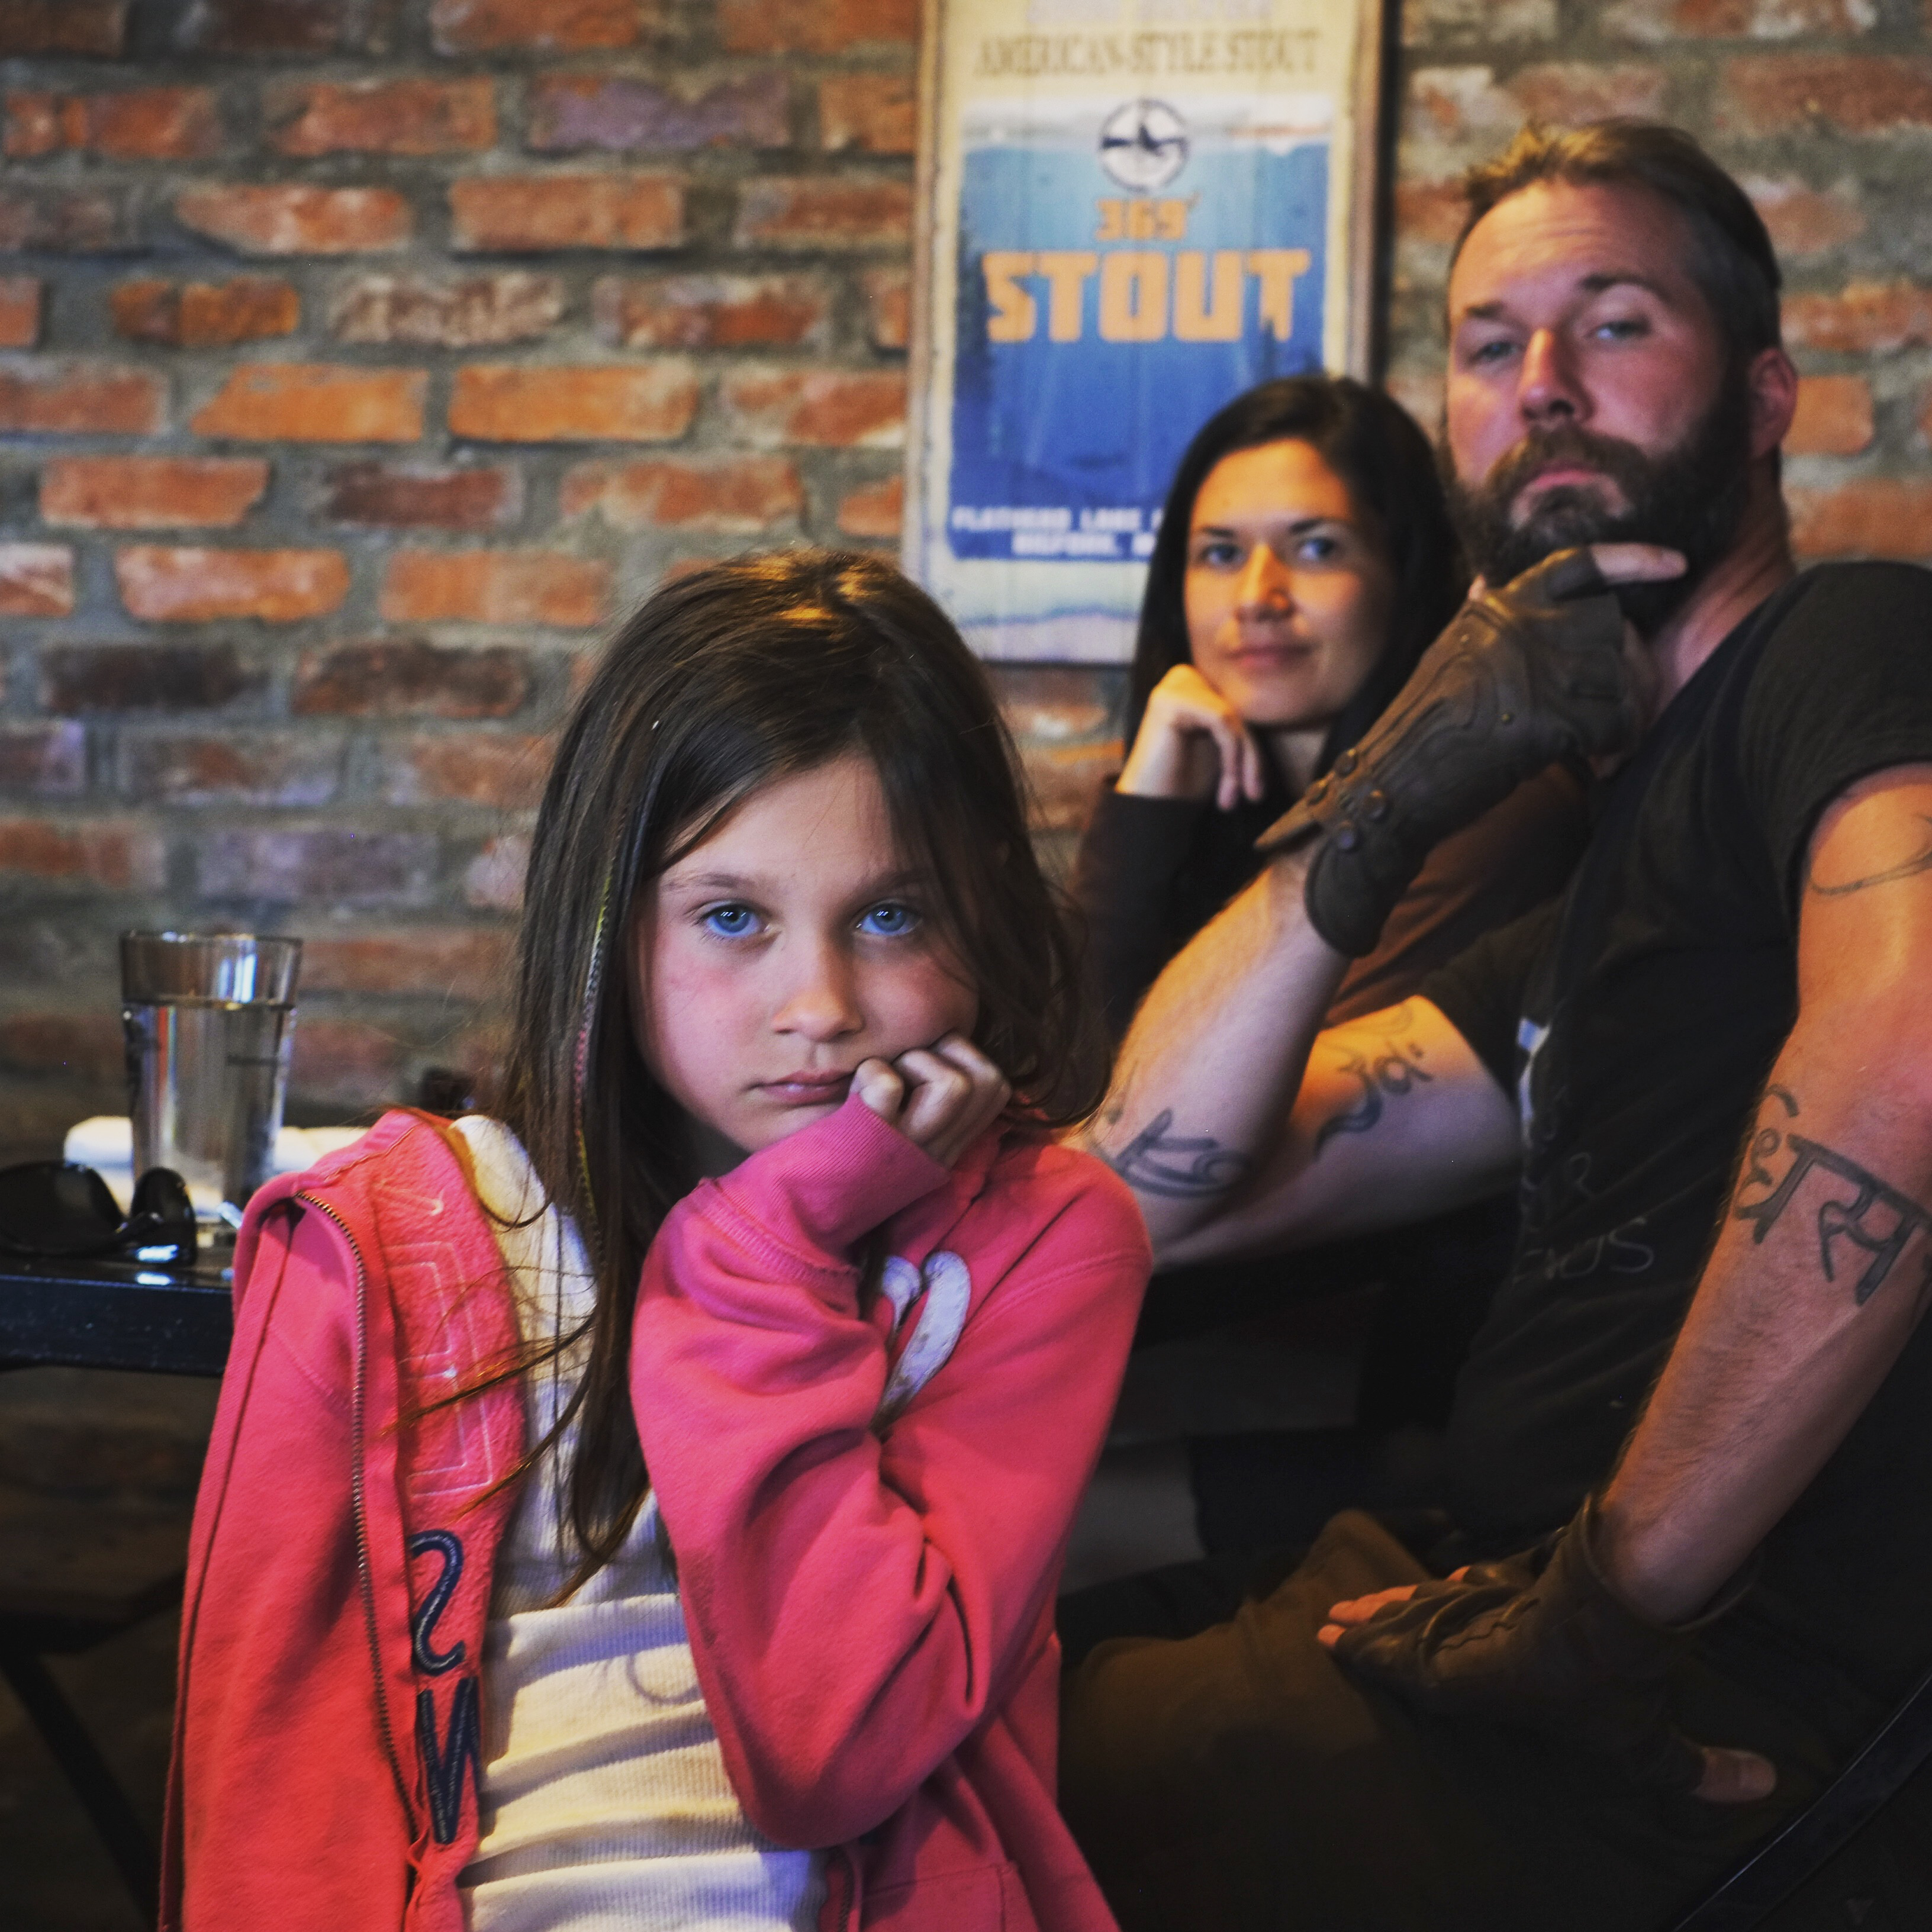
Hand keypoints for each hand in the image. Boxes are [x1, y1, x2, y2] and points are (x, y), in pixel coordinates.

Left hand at [852, 1032, 1010, 1168]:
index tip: (925, 1063)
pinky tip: (853, 1092)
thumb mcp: (898, 1130)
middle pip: (989, 1082)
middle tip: (905, 1066)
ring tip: (883, 1078)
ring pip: (954, 1085)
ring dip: (915, 1061)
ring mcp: (907, 1149)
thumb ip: (923, 1098)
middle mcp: (937, 1151)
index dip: (968, 1057)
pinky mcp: (872, 1145)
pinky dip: (869, 1073)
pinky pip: (887, 1086)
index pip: (998, 1088)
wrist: (797, 1210)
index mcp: (947, 1145)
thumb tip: (937, 1038)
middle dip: (948, 1051)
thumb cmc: (840, 1156)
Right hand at [1116, 663, 1266, 811]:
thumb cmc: (1184, 783)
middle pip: (1237, 710)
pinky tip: (1227, 790)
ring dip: (1243, 762)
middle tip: (1253, 796)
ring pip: (1233, 717)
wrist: (1150, 810)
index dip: (1252, 750)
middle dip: (1251, 757)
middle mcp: (1183, 677)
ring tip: (1235, 798)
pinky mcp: (1170, 699)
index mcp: (1196, 684)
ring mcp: (1174, 685)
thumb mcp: (1224, 749)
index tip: (1254, 791)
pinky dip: (1232, 757)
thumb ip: (1243, 728)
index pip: (1238, 709)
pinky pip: (1222, 720)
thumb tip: (1284, 705)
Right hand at [1257, 542, 1684, 956]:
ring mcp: (1527, 669)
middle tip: (1624, 710)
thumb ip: (1481, 622)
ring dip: (1625, 716)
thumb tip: (1486, 581)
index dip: (1633, 560)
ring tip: (1605, 747)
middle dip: (1631, 671)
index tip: (1677, 565)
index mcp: (1495, 609)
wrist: (1391, 786)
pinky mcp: (1541, 716)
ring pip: (1619, 677)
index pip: (1577, 564)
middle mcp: (1513, 628)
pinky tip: (1598, 764)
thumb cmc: (1423, 731)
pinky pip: (1613, 723)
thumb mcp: (1446, 657)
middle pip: (1612, 627)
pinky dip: (1616, 747)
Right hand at [1314, 1497, 1774, 1804]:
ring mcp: (1480, 1606)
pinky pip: (1453, 1584)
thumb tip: (1767, 1784)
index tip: (1331, 1640)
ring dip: (1385, 1604)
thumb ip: (1699, 1769)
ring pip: (1419, 1602)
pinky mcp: (1503, 1580)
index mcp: (1471, 1685)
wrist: (1608, 1610)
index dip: (1372, 1657)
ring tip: (1350, 1601)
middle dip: (1366, 1630)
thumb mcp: (1649, 1744)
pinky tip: (1434, 1578)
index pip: (1411, 1672)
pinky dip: (1431, 1585)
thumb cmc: (1610, 1686)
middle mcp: (1463, 1645)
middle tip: (1328, 1621)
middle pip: (1403, 1631)